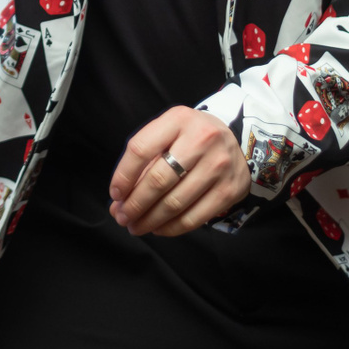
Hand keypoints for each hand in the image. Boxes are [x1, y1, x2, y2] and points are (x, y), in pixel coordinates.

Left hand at [109, 106, 250, 236]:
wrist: (233, 139)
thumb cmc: (189, 138)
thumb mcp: (167, 135)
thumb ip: (143, 164)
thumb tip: (118, 203)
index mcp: (178, 120)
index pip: (141, 149)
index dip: (123, 175)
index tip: (115, 194)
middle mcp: (202, 140)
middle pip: (158, 180)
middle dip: (135, 204)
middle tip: (122, 218)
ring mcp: (219, 165)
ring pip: (175, 203)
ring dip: (150, 220)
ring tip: (136, 226)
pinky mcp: (230, 190)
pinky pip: (195, 217)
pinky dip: (172, 228)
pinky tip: (159, 228)